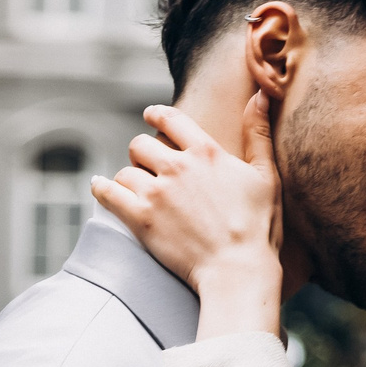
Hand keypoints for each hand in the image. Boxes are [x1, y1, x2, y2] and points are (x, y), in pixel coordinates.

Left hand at [91, 95, 284, 338]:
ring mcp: (156, 193)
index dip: (155, 115)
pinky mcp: (140, 219)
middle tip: (147, 166)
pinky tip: (100, 187)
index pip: (169, 118)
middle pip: (141, 144)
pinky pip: (107, 192)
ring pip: (125, 170)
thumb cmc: (257, 227)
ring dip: (128, 177)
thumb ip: (257, 133)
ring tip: (135, 187)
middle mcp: (177, 166)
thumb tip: (259, 95)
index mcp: (205, 152)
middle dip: (142, 153)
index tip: (149, 116)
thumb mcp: (265, 175)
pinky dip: (101, 188)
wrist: (237, 270)